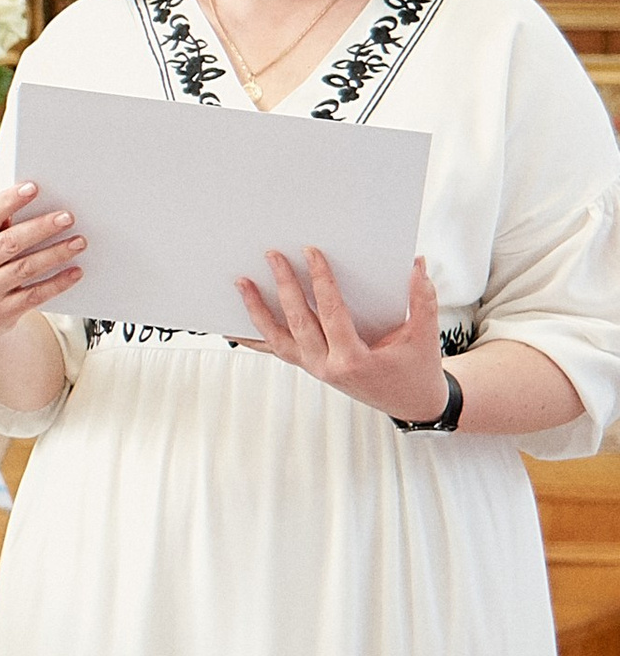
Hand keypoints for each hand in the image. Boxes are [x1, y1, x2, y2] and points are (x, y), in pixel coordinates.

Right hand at [0, 174, 83, 344]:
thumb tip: (29, 201)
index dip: (8, 201)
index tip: (33, 187)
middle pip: (10, 242)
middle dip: (41, 227)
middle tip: (67, 217)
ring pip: (26, 268)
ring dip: (55, 253)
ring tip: (79, 242)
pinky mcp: (3, 311)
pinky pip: (35, 295)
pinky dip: (57, 283)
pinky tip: (76, 272)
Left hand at [236, 249, 447, 417]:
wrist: (410, 403)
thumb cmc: (416, 369)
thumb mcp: (424, 336)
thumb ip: (422, 299)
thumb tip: (417, 263)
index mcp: (354, 360)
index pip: (331, 313)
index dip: (320, 281)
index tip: (310, 253)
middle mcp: (327, 366)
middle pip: (298, 322)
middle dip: (284, 286)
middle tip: (273, 255)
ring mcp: (314, 368)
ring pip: (278, 340)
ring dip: (257, 311)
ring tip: (242, 283)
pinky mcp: (310, 366)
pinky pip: (276, 352)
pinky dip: (254, 339)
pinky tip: (232, 326)